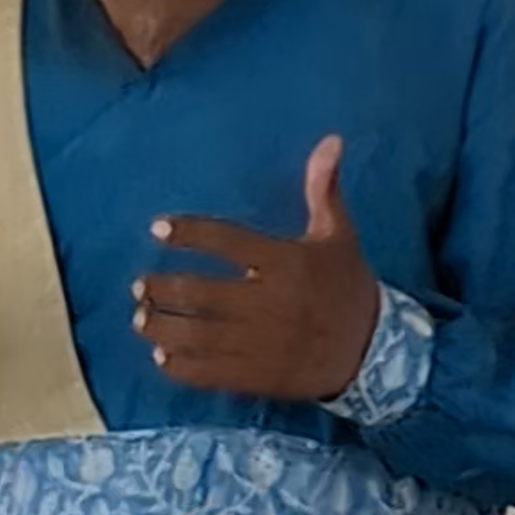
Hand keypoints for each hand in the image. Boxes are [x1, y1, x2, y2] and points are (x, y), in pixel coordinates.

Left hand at [136, 143, 381, 405]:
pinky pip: (211, 372)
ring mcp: (262, 343)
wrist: (375, 350)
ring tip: (142, 319)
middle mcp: (269, 302)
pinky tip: (163, 358)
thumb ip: (323, 189)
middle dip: (163, 289)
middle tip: (140, 286)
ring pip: (198, 336)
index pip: (227, 241)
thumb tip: (330, 139)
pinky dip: (181, 366)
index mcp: (286, 262)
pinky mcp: (259, 375)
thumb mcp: (338, 235)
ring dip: (162, 328)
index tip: (158, 228)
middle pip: (201, 294)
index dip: (190, 233)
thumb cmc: (348, 286)